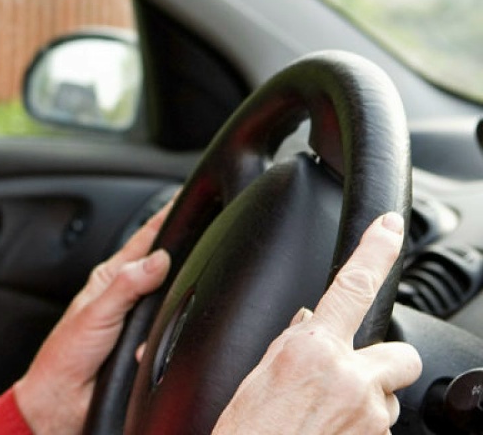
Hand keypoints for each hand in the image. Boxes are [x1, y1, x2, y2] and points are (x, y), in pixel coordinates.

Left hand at [13, 204, 171, 434]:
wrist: (63, 401)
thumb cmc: (66, 354)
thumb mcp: (96, 313)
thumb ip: (127, 286)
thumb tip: (158, 260)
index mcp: (111, 279)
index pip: (143, 241)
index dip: (163, 221)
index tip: (182, 201)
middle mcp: (127, 296)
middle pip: (165, 270)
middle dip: (182, 265)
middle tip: (203, 250)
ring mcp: (138, 322)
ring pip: (171, 305)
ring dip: (171, 315)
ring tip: (161, 319)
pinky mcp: (146, 347)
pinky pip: (168, 339)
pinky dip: (163, 346)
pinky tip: (145, 353)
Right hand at [213, 212, 422, 433]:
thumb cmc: (245, 433)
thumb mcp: (257, 378)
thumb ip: (291, 346)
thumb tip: (312, 326)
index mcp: (309, 350)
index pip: (351, 286)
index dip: (375, 251)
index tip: (391, 227)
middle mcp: (348, 377)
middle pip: (396, 354)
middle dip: (380, 365)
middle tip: (351, 380)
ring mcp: (368, 415)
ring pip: (387, 398)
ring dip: (365, 406)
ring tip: (324, 422)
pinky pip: (380, 429)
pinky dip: (358, 432)